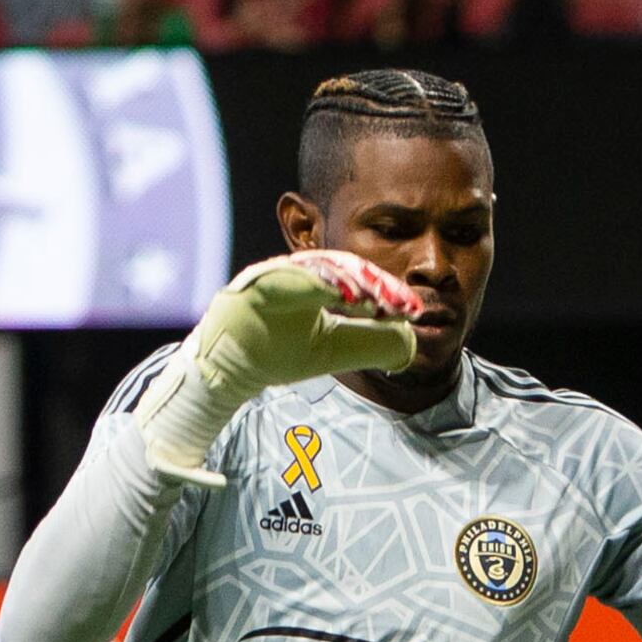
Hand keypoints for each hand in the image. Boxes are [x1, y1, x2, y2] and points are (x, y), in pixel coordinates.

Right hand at [140, 251, 430, 485]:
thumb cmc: (275, 355)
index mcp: (315, 283)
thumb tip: (412, 340)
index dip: (386, 291)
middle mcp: (295, 272)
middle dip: (374, 283)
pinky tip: (342, 295)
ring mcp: (272, 275)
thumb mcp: (335, 351)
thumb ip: (370, 342)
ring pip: (316, 268)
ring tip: (374, 298)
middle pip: (341, 266)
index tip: (412, 309)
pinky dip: (315, 283)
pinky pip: (286, 276)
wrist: (229, 375)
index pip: (357, 278)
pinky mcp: (251, 284)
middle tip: (400, 303)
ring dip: (348, 280)